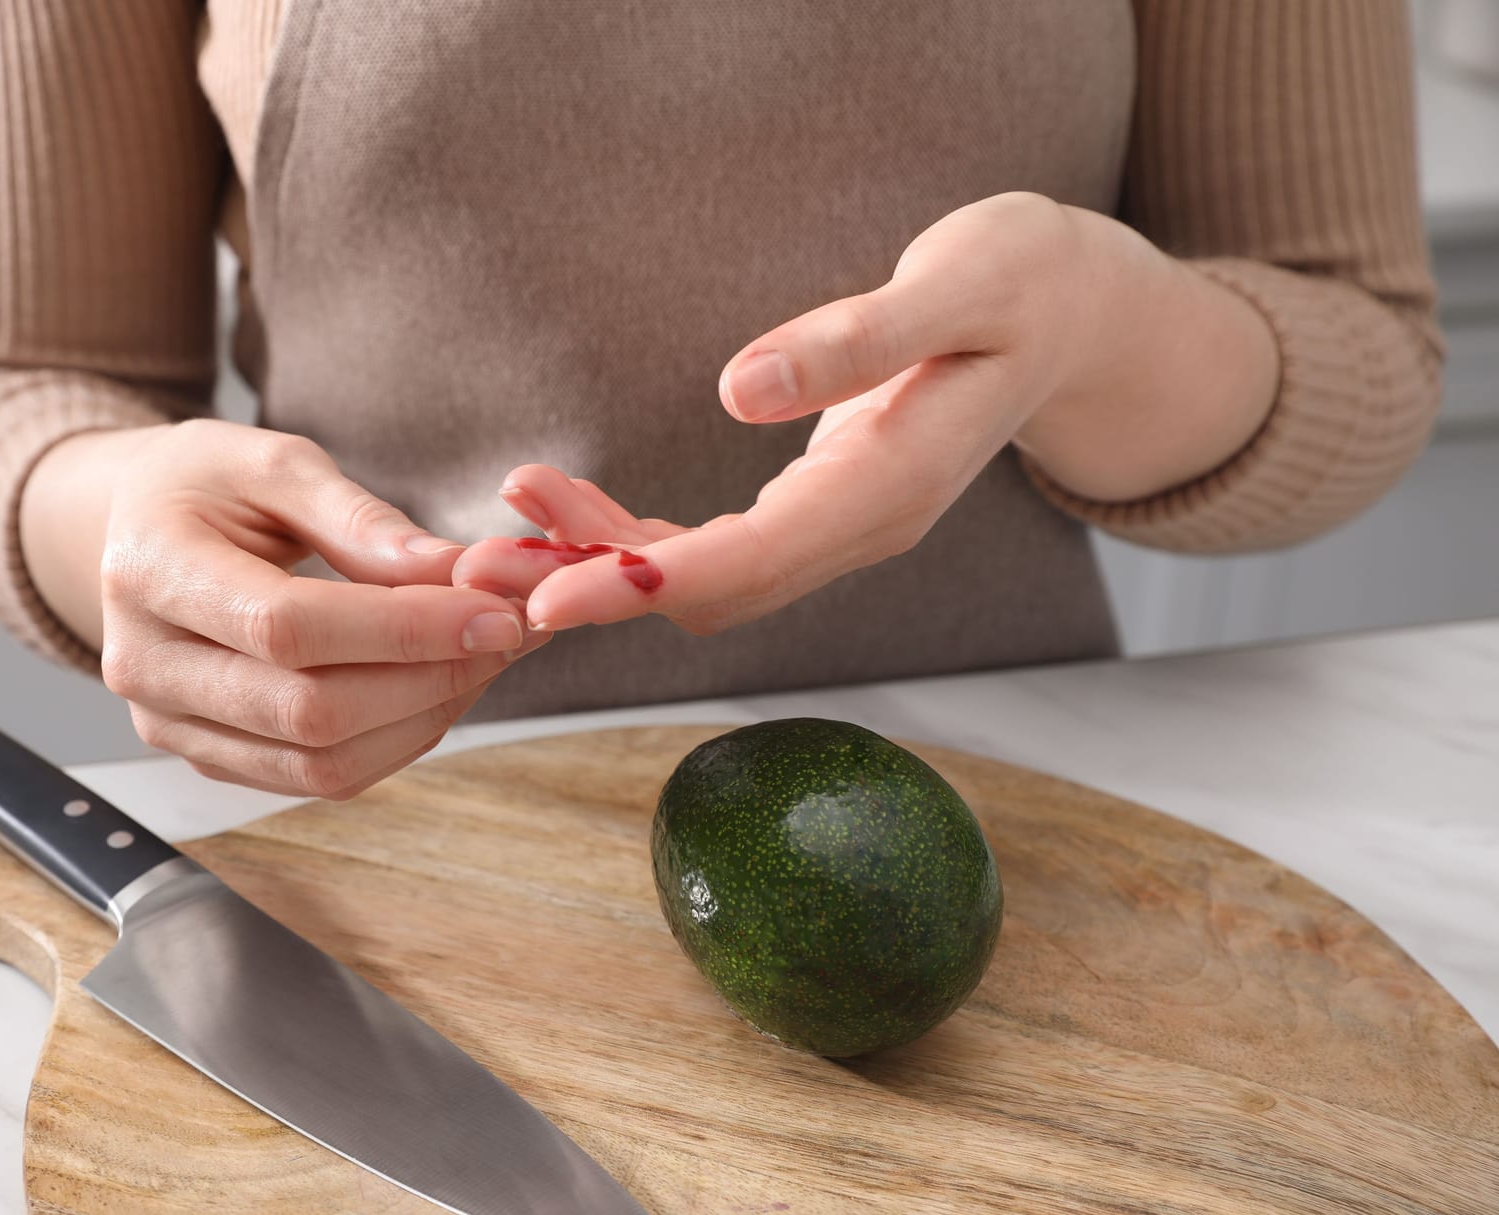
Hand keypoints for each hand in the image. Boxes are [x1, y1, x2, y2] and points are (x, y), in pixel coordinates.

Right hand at [24, 420, 545, 797]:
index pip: (287, 627)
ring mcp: (171, 723)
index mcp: (150, 569)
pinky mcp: (209, 757)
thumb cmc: (207, 486)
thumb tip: (455, 573)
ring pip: (320, 762)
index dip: (402, 629)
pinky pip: (317, 777)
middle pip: (307, 710)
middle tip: (509, 632)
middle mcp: (146, 665)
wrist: (139, 530)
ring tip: (486, 658)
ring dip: (425, 716)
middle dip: (430, 677)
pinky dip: (396, 739)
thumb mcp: (274, 462)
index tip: (493, 610)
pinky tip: (439, 686)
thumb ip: (360, 518)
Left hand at [453, 192, 1275, 633]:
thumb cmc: (1026, 284)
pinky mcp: (814, 507)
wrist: (1075, 316)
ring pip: (700, 578)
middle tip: (471, 578)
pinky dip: (631, 539)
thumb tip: (737, 389)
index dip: (640, 584)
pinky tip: (565, 511)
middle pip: (707, 592)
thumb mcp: (960, 286)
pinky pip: (710, 547)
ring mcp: (836, 528)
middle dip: (588, 587)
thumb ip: (855, 341)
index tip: (547, 596)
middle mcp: (856, 530)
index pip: (749, 566)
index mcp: (888, 491)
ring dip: (596, 565)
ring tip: (494, 537)